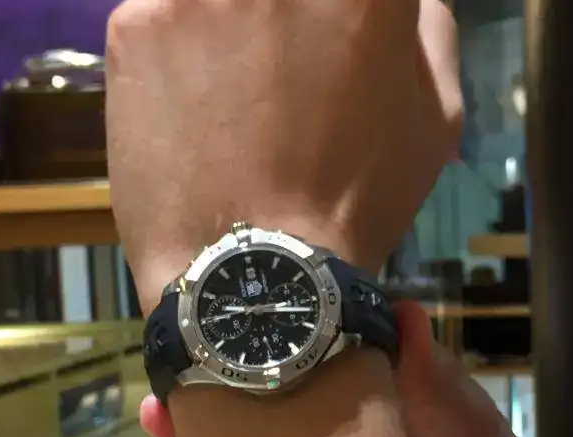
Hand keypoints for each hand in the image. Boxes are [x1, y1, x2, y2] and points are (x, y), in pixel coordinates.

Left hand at [105, 0, 462, 310]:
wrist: (256, 273)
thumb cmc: (356, 202)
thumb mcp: (435, 119)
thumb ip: (428, 30)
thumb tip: (403, 0)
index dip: (343, 18)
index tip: (332, 52)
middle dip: (281, 24)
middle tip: (282, 74)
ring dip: (229, 28)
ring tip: (234, 92)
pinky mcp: (136, 22)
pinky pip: (164, 17)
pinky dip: (176, 53)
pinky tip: (190, 110)